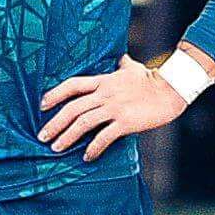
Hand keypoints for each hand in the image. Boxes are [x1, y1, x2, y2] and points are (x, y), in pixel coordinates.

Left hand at [37, 57, 193, 160]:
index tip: (42, 106)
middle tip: (42, 136)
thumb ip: (122, 64)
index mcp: (103, 81)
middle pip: (72, 108)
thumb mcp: (132, 67)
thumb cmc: (152, 79)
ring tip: (56, 148)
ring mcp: (115, 108)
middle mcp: (105, 94)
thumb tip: (121, 57)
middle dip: (54, 123)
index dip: (54, 94)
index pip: (72, 85)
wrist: (172, 89)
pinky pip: (104, 137)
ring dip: (67, 137)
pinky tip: (87, 157)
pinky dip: (93, 148)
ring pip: (83, 123)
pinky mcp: (125, 122)